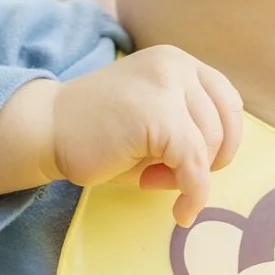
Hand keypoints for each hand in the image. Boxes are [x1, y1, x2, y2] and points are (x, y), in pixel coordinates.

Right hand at [52, 46, 243, 224]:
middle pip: (223, 125)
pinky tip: (180, 212)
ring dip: (190, 177)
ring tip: (152, 181)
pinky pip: (195, 165)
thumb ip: (190, 129)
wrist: (47, 129)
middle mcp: (175, 65)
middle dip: (206, 162)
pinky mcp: (158, 115)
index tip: (204, 166)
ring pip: (210, 145)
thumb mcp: (154, 121)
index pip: (227, 101)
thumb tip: (222, 161)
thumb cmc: (98, 135)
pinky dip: (194, 194)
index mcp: (176, 62)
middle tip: (168, 178)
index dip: (226, 140)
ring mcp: (167, 85)